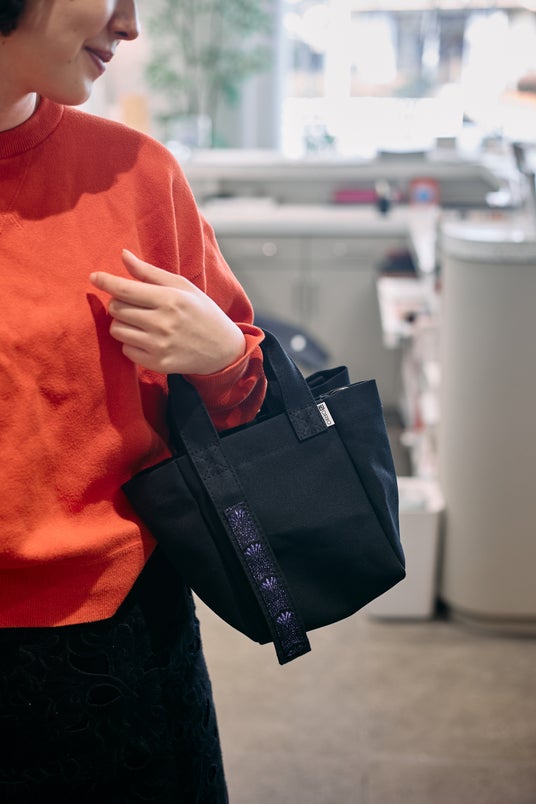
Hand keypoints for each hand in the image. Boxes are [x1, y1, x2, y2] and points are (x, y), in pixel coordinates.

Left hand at [89, 250, 245, 374]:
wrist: (223, 350)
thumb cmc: (201, 312)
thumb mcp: (182, 287)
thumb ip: (150, 273)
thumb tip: (123, 255)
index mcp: (170, 299)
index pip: (125, 289)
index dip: (105, 281)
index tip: (94, 277)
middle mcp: (163, 323)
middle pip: (117, 309)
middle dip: (119, 303)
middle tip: (135, 304)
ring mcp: (159, 345)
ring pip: (117, 330)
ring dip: (122, 324)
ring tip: (140, 322)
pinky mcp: (157, 364)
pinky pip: (126, 350)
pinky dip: (131, 343)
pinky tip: (148, 339)